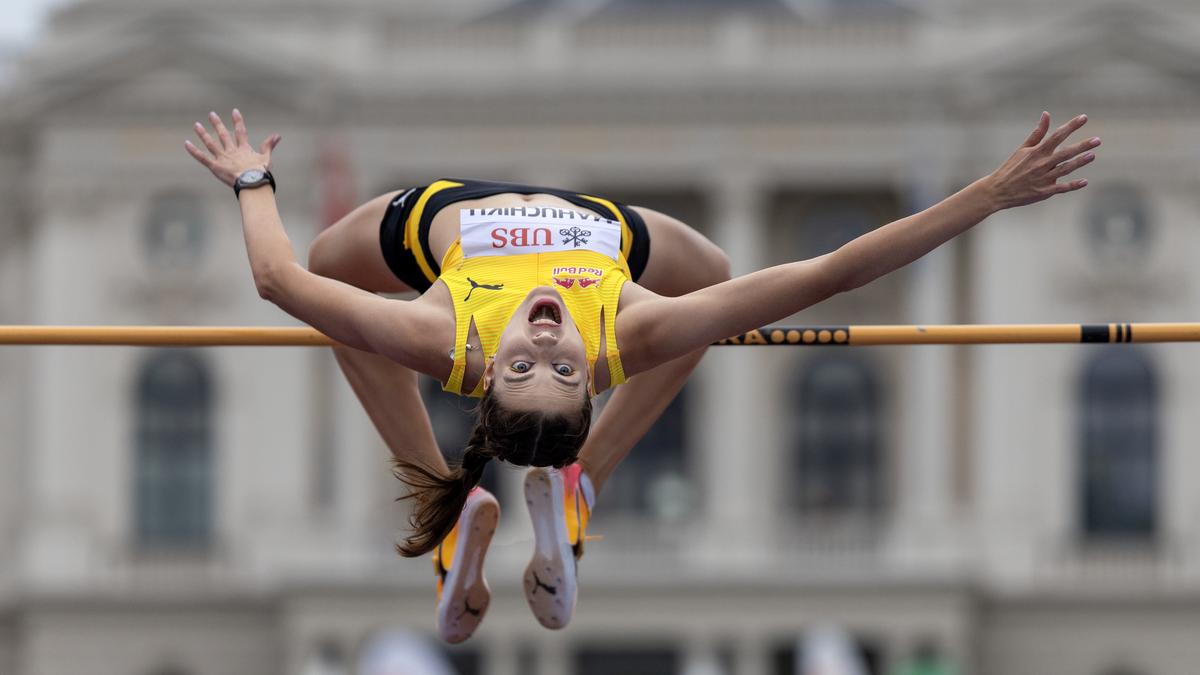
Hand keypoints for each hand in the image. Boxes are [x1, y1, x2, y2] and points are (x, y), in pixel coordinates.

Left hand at [184, 109, 280, 188]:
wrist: (251, 182)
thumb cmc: (260, 173)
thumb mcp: (266, 158)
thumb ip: (269, 145)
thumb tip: (278, 135)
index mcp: (244, 149)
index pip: (240, 132)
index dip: (238, 121)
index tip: (234, 111)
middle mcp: (231, 151)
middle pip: (223, 135)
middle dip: (217, 124)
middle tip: (211, 114)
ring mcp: (222, 158)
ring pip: (211, 143)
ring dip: (203, 134)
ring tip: (196, 125)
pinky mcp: (215, 166)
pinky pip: (203, 157)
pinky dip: (194, 151)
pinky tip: (186, 143)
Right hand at [985, 112, 1099, 210]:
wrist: (997, 190)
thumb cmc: (1011, 168)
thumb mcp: (1022, 149)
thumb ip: (1038, 133)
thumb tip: (1046, 114)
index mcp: (1037, 152)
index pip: (1057, 136)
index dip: (1071, 126)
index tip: (1084, 118)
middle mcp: (1041, 164)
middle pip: (1066, 153)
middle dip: (1082, 146)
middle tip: (1097, 140)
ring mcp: (1043, 179)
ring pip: (1066, 169)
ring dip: (1080, 162)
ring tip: (1092, 155)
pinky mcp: (1044, 192)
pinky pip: (1061, 188)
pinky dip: (1073, 185)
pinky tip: (1084, 181)